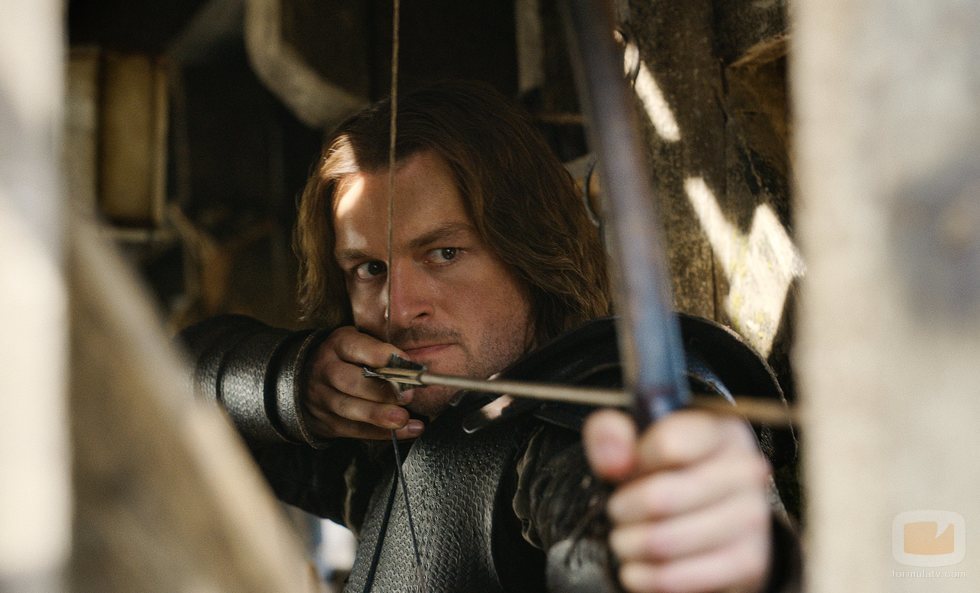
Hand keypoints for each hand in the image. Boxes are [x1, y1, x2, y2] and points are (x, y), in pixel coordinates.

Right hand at [304, 326, 424, 439]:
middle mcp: (326, 370)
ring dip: (379, 415)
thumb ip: (383, 352)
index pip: (356, 347)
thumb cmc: (349, 359)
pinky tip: (406, 431)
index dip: (383, 356)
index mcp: (338, 345)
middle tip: (407, 396)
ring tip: (404, 419)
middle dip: (381, 391)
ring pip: (350, 408)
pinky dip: (382, 433)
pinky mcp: (327, 422)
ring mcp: (323, 398)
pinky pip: (355, 431)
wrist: (308, 380)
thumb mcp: (361, 344)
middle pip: (350, 382)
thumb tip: (414, 367)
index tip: (408, 364)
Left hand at [582, 409, 771, 592]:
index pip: (668, 444)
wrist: (709, 518)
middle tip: (618, 511)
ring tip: (627, 537)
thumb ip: (612, 433)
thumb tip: (614, 460)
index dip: (632, 462)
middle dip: (622, 510)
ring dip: (629, 545)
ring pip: (664, 542)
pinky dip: (643, 577)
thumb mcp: (633, 440)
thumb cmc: (666, 472)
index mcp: (718, 430)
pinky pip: (676, 579)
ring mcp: (751, 517)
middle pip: (659, 498)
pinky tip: (639, 566)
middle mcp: (744, 469)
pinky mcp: (748, 561)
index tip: (624, 471)